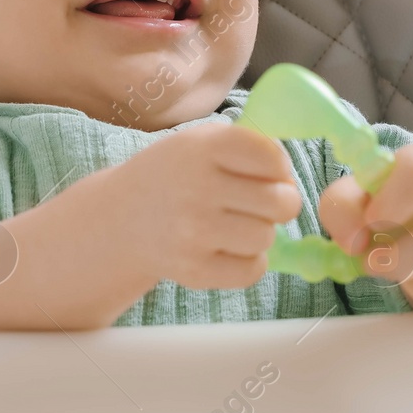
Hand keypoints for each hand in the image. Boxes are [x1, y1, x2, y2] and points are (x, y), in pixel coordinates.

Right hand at [99, 123, 302, 289]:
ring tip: (236, 225)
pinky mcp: (193, 270)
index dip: (280, 168)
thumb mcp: (200, 142)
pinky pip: (252, 270)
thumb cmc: (174, 175)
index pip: (274, 158)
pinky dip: (249, 262)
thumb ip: (249, 147)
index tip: (268, 173)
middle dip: (281, 203)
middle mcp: (198, 187)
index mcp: (203, 147)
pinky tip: (228, 248)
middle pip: (280, 203)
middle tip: (264, 204)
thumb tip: (291, 179)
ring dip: (260, 233)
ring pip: (266, 237)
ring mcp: (194, 231)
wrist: (121, 219)